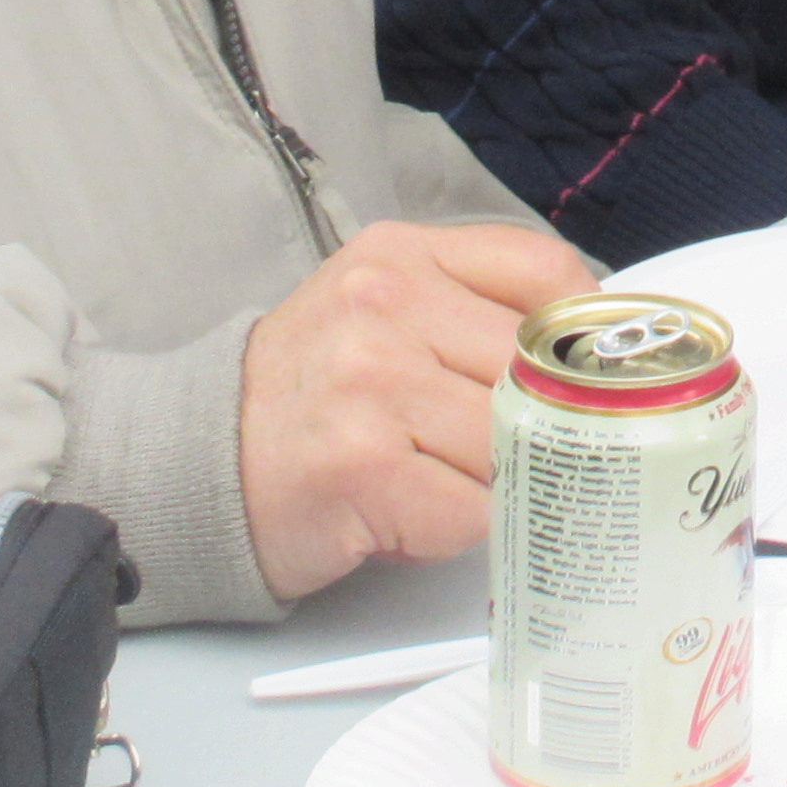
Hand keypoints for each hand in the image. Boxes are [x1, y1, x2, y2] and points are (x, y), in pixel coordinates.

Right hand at [239, 217, 601, 601]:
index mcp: (402, 257)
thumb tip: (588, 351)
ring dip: (490, 485)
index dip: (580, 332)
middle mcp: (383, 305)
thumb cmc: (311, 393)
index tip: (584, 373)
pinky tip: (407, 514)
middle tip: (506, 450)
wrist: (197, 462)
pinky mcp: (361, 467)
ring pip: (508, 445)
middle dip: (534, 424)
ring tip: (438, 481)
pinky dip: (451, 529)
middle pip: (534, 368)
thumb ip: (474, 308)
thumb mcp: (383, 310)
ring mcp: (371, 384)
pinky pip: (468, 510)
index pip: (542, 272)